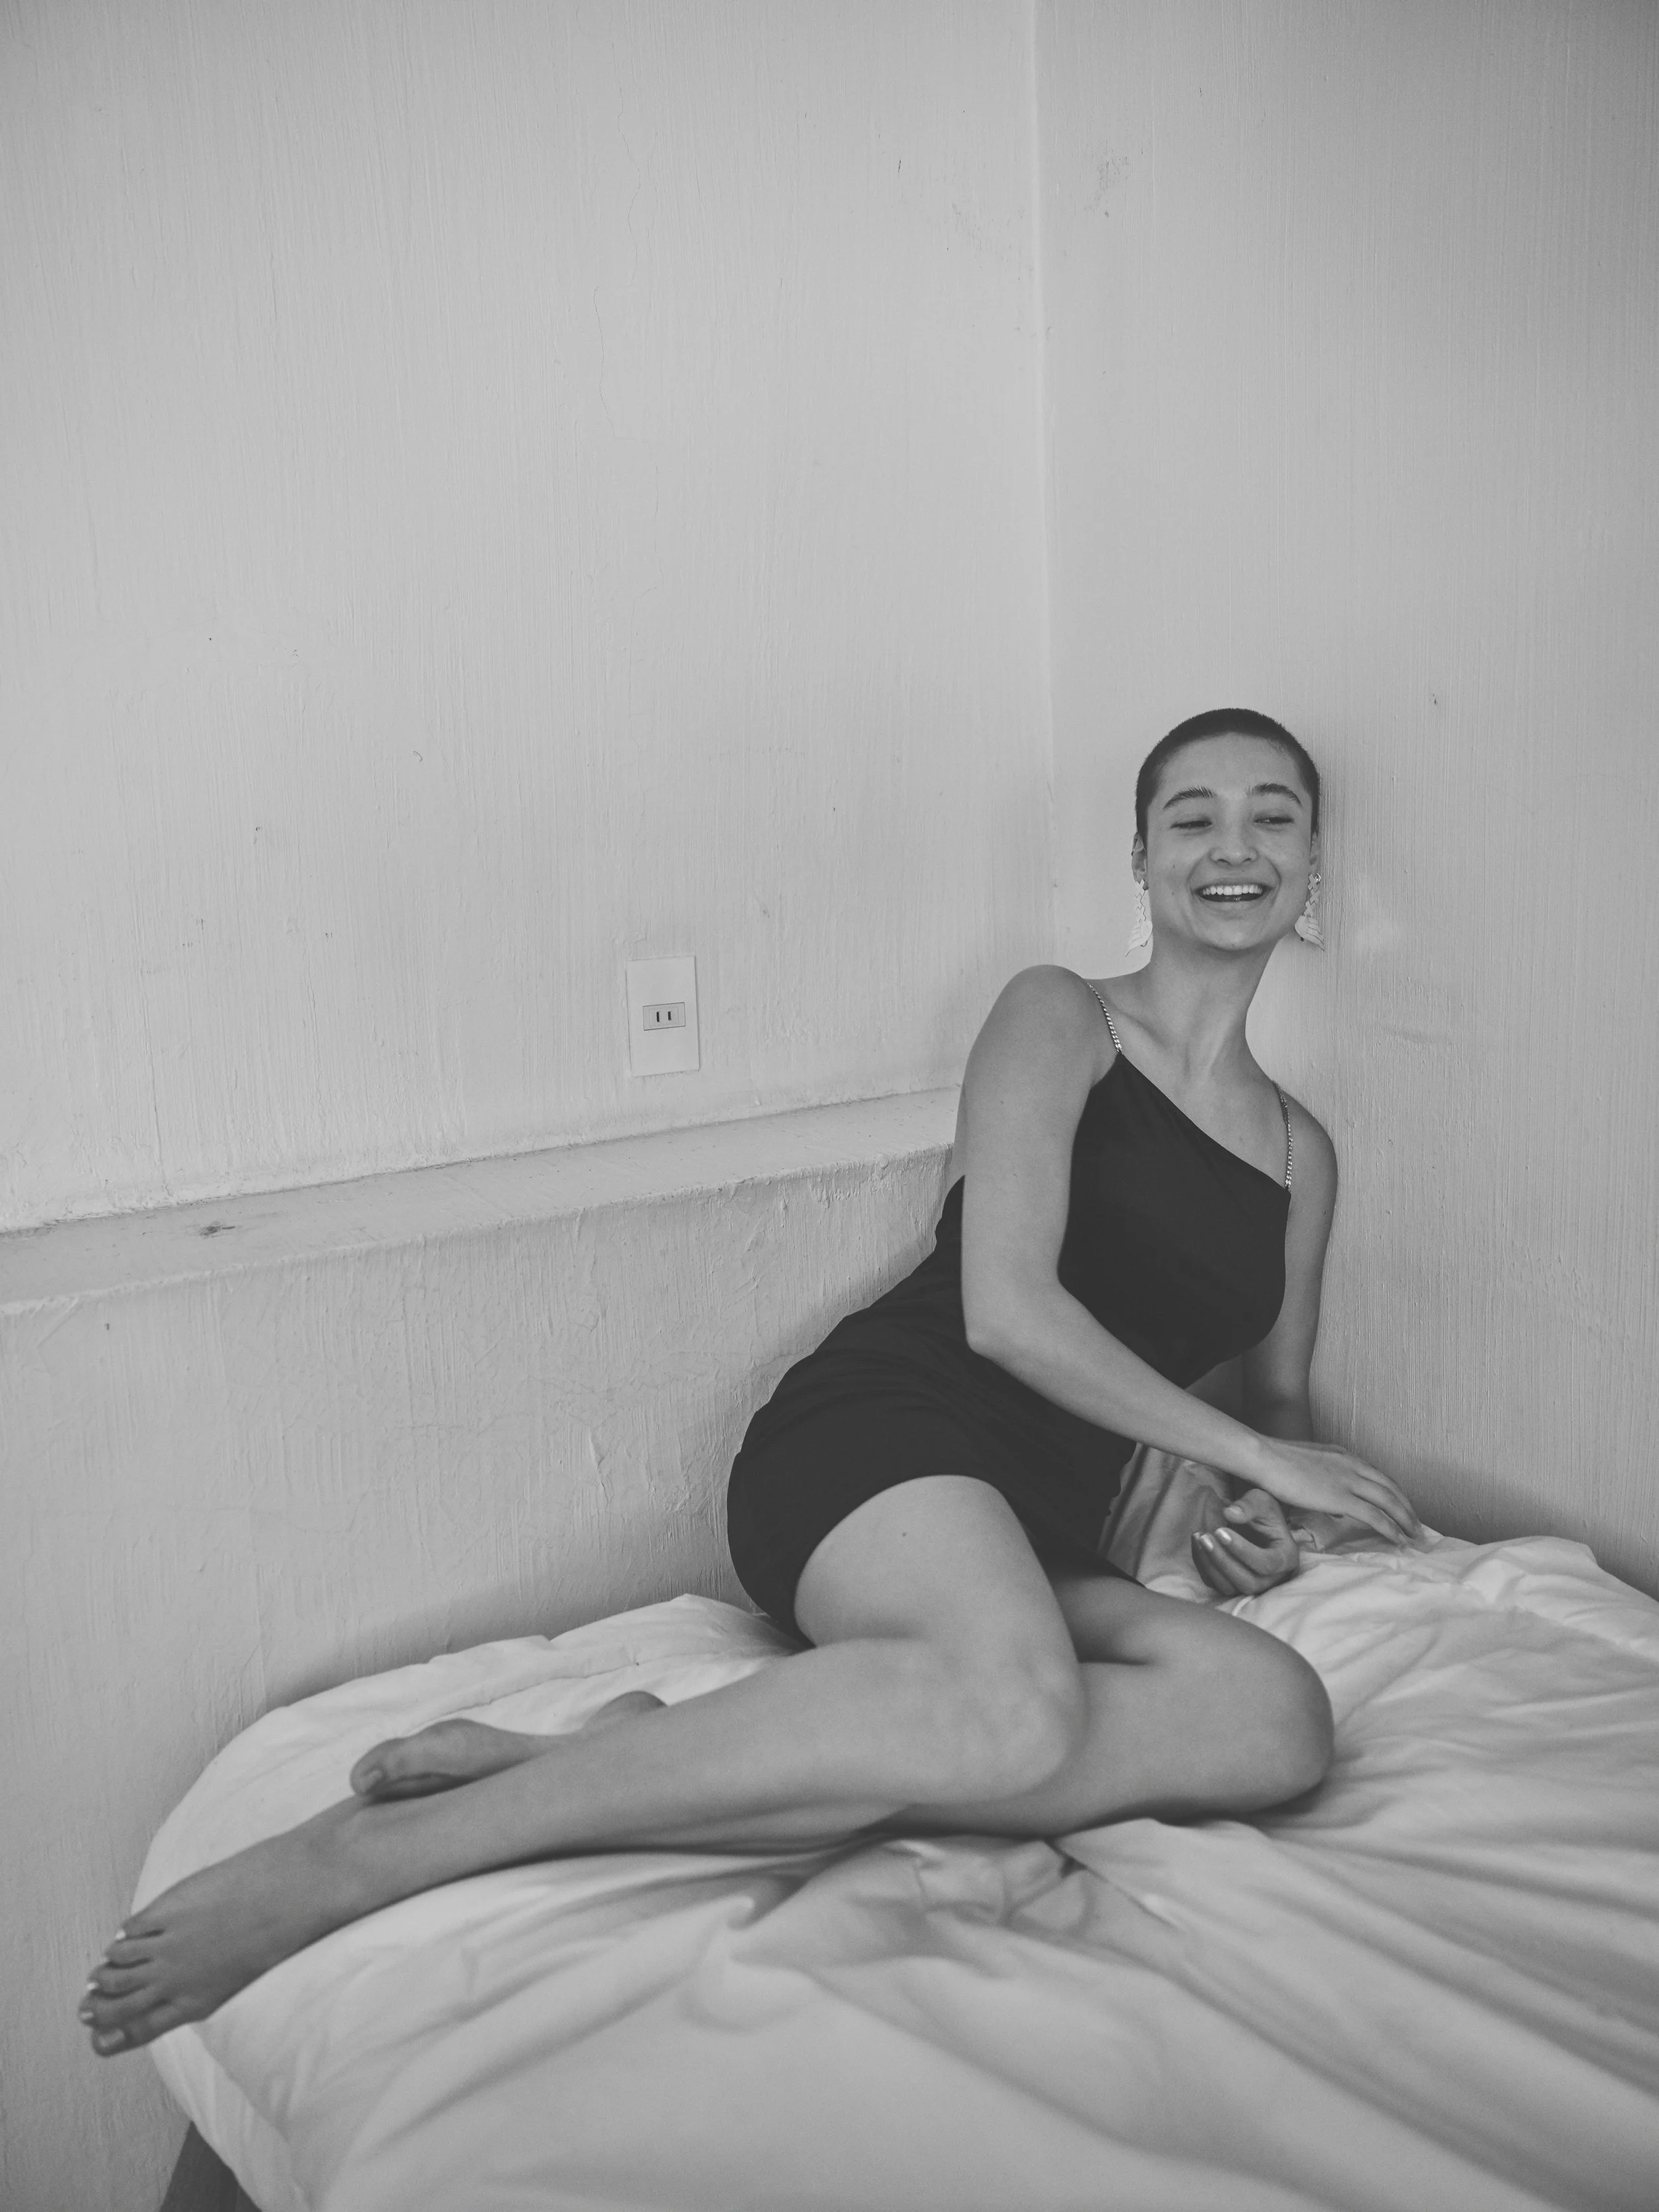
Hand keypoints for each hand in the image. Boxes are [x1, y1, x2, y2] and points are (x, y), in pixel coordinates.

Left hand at [1191, 1487, 1302, 1598]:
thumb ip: (1248, 1506)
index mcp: (1286, 1558)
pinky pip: (1216, 1584)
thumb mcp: (1260, 1501)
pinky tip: (1197, 1545)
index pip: (1266, 1563)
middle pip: (1249, 1582)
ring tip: (1199, 1539)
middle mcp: (1272, 1578)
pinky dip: (1204, 1567)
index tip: (1221, 1531)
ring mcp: (1253, 1584)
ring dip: (1211, 1565)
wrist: (1255, 1522)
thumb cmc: (1262, 1512)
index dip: (1242, 1550)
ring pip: (1231, 1587)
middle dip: (1224, 1561)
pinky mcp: (1235, 1585)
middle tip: (1206, 1538)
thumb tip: (1229, 1513)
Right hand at [1244, 1436, 1419, 1545]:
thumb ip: (1326, 1481)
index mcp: (1344, 1456)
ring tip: (1414, 1536)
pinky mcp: (1341, 1498)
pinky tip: (1398, 1540)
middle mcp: (1352, 1465)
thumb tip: (1335, 1505)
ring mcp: (1348, 1481)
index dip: (1395, 1493)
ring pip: (1389, 1502)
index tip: (1402, 1507)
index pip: (1379, 1476)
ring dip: (1405, 1520)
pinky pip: (1375, 1516)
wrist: (1265, 1457)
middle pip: (1391, 1488)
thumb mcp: (1309, 1466)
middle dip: (1407, 1508)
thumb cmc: (1276, 1463)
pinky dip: (1391, 1529)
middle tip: (1416, 1525)